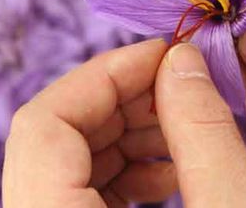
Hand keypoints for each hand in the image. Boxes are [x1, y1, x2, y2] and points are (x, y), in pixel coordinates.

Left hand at [2, 38, 245, 206]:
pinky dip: (124, 169)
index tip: (165, 53)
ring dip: (127, 130)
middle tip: (183, 82)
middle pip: (53, 135)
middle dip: (122, 97)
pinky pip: (77, 193)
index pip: (42, 123)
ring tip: (187, 126)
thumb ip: (203, 135)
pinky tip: (173, 170)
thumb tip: (182, 58)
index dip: (104, 74)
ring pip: (66, 162)